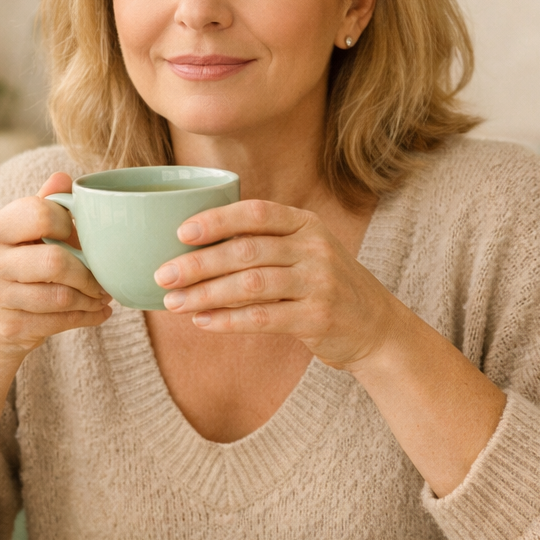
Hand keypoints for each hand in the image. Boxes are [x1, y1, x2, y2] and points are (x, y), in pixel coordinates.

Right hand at [0, 172, 111, 363]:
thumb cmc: (12, 270)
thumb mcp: (19, 235)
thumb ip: (42, 205)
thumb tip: (64, 177)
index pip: (40, 214)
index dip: (69, 224)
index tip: (81, 237)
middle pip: (55, 261)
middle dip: (88, 271)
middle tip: (103, 277)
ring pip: (61, 296)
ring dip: (92, 297)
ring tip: (103, 294)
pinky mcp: (9, 328)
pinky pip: (60, 321)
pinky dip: (87, 317)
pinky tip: (98, 312)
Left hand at [153, 200, 400, 369]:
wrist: (376, 326)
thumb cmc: (323, 285)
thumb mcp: (304, 251)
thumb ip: (263, 243)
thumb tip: (193, 245)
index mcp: (306, 223)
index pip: (256, 213)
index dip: (217, 220)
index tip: (180, 232)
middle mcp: (314, 248)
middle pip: (246, 251)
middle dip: (199, 263)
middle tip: (163, 274)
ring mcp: (319, 282)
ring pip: (250, 285)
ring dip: (206, 294)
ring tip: (173, 302)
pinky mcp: (318, 318)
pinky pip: (262, 317)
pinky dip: (227, 320)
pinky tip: (202, 322)